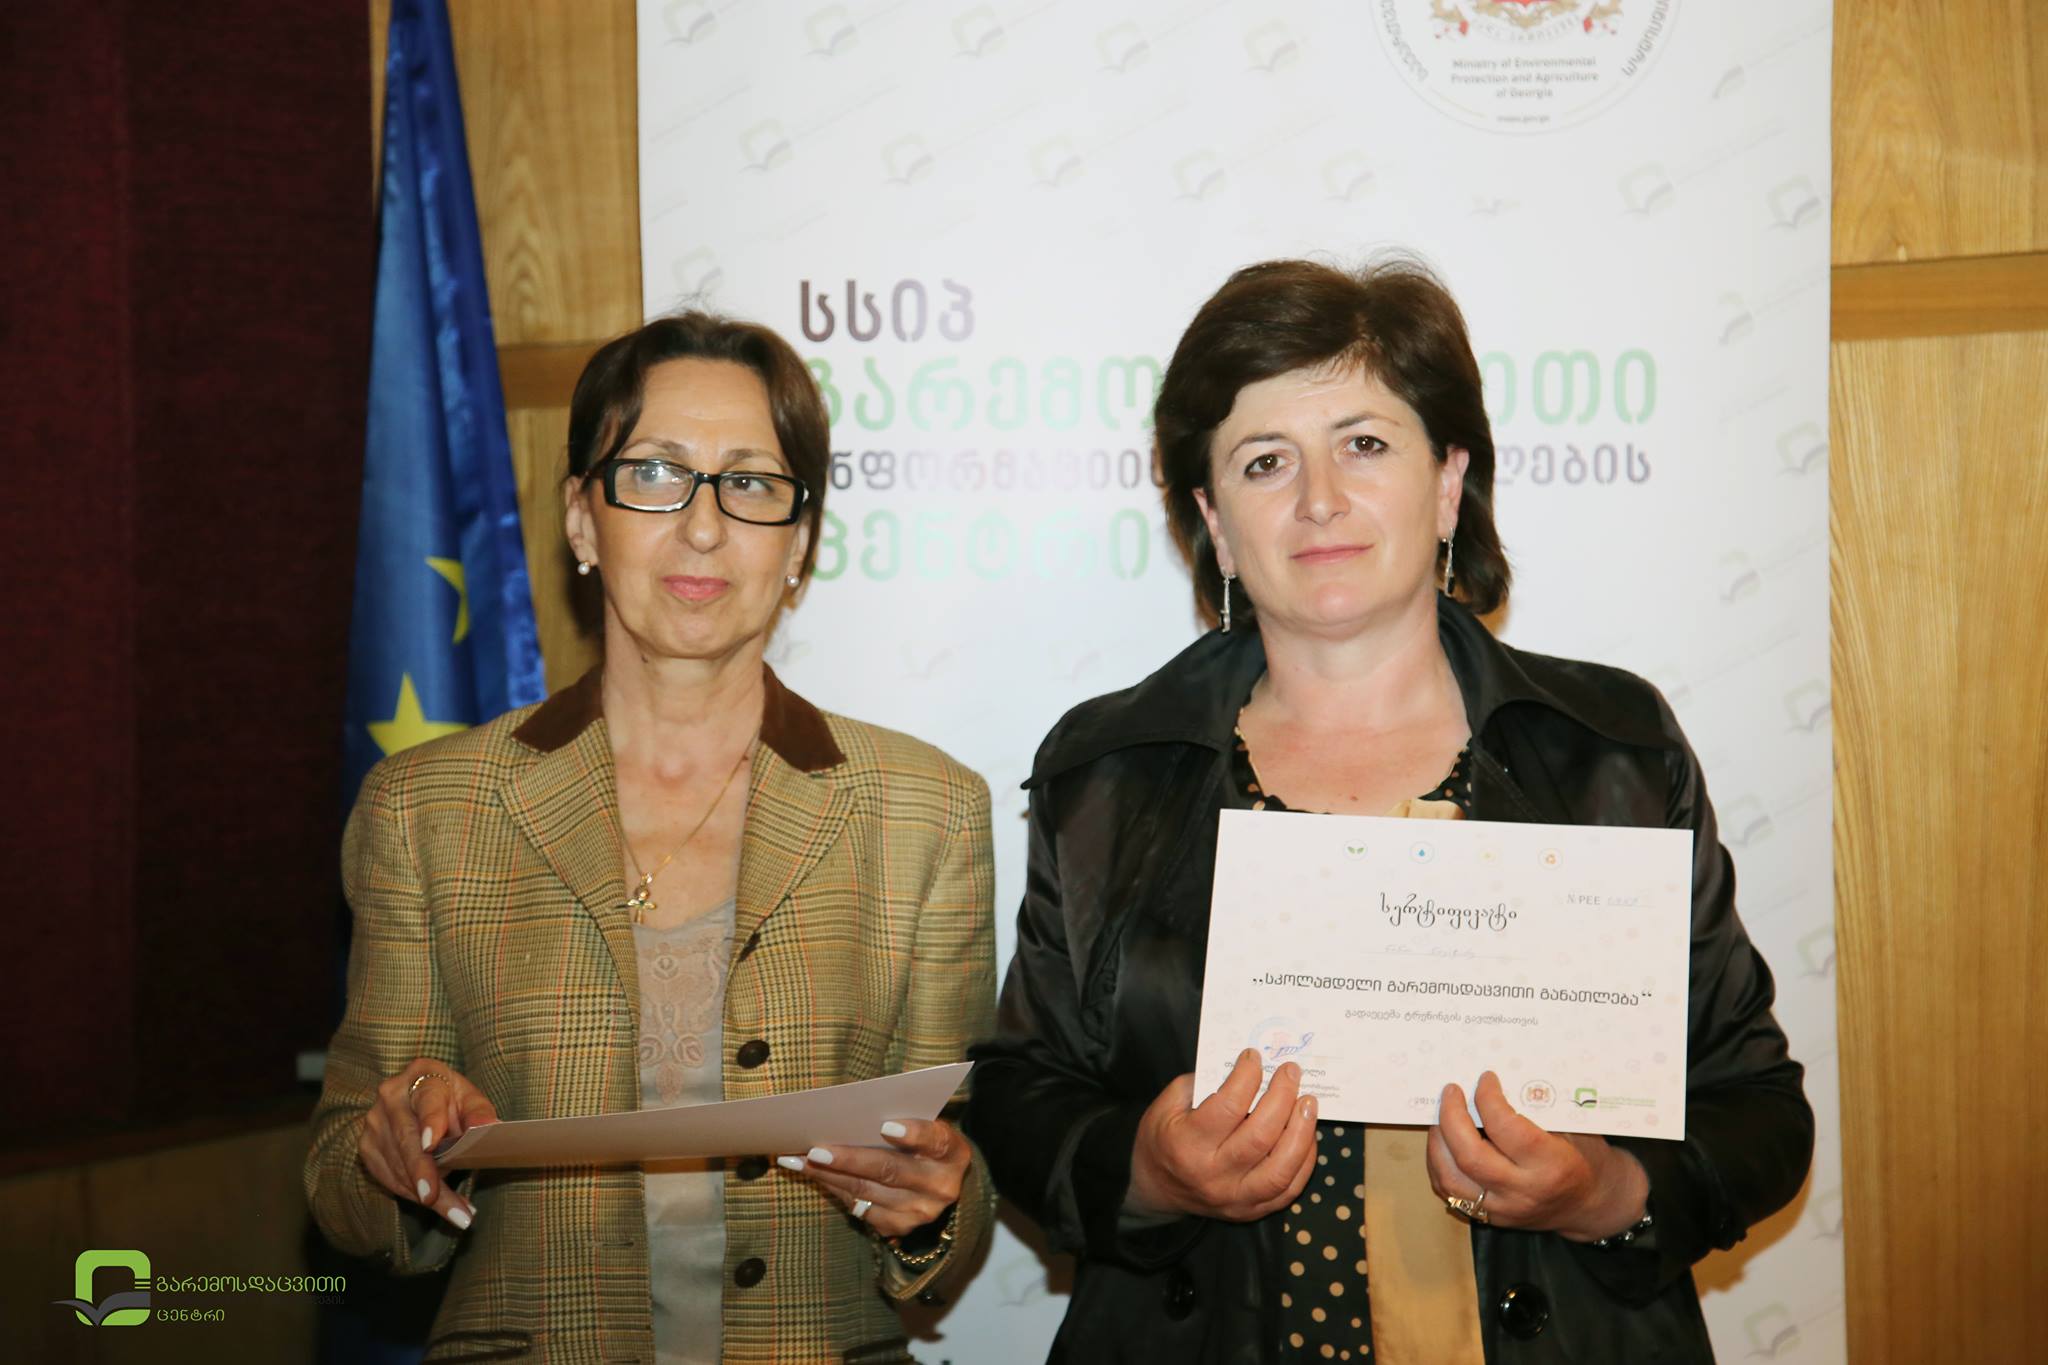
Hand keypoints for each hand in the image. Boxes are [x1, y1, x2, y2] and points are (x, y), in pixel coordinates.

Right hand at [357, 1059, 498, 1230]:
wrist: (417, 1101)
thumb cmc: (450, 1102)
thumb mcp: (470, 1100)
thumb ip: (479, 1114)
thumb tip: (489, 1128)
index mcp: (422, 1074)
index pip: (427, 1099)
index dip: (430, 1121)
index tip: (431, 1144)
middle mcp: (391, 1095)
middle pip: (406, 1138)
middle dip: (422, 1172)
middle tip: (435, 1199)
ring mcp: (374, 1121)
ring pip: (397, 1164)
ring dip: (423, 1192)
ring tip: (457, 1213)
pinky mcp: (367, 1146)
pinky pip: (388, 1177)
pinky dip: (412, 1193)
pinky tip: (436, 1204)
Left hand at [780, 1118, 970, 1237]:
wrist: (937, 1185)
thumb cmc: (924, 1145)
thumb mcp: (926, 1128)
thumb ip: (901, 1120)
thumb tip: (850, 1113)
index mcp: (953, 1154)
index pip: (936, 1141)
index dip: (913, 1134)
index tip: (886, 1125)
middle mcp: (940, 1187)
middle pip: (890, 1170)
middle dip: (850, 1159)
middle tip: (816, 1150)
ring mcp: (918, 1212)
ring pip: (867, 1191)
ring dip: (828, 1174)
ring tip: (799, 1160)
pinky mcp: (897, 1227)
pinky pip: (858, 1207)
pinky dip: (833, 1187)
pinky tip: (812, 1174)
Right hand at [1125, 1049, 1318, 1222]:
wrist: (1157, 1189)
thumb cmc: (1163, 1139)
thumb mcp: (1167, 1105)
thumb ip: (1201, 1083)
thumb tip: (1245, 1067)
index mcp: (1187, 1145)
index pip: (1227, 1107)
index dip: (1246, 1076)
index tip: (1254, 1057)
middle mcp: (1213, 1176)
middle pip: (1260, 1136)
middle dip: (1282, 1097)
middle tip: (1291, 1072)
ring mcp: (1235, 1198)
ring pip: (1280, 1169)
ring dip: (1301, 1131)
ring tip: (1308, 1103)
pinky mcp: (1252, 1211)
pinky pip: (1289, 1189)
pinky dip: (1304, 1159)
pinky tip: (1306, 1134)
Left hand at [1427, 1071, 1647, 1240]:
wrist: (1591, 1205)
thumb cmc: (1584, 1157)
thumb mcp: (1573, 1129)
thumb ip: (1536, 1109)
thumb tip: (1493, 1081)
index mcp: (1552, 1165)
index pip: (1507, 1129)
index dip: (1488, 1100)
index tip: (1485, 1079)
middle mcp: (1524, 1191)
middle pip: (1471, 1156)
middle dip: (1451, 1118)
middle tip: (1451, 1091)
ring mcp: (1505, 1209)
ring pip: (1452, 1179)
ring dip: (1438, 1143)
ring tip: (1441, 1117)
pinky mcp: (1491, 1219)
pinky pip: (1451, 1192)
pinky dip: (1440, 1164)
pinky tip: (1443, 1143)